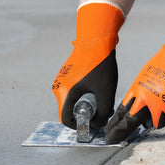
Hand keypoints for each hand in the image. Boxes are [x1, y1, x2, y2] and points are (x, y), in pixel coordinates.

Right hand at [52, 2, 123, 128]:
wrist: (96, 39)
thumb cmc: (100, 64)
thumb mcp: (105, 91)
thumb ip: (102, 111)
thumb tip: (99, 123)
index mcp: (64, 93)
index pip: (66, 120)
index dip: (80, 126)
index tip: (94, 123)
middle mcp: (59, 87)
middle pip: (70, 110)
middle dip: (85, 113)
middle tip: (101, 107)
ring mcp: (62, 79)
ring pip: (73, 100)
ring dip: (86, 102)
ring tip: (101, 93)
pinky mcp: (67, 74)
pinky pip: (74, 90)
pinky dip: (84, 92)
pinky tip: (97, 84)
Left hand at [104, 13, 164, 143]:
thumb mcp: (147, 74)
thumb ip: (144, 90)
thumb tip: (143, 103)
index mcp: (138, 88)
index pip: (122, 110)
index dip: (114, 123)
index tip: (108, 131)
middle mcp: (146, 98)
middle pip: (130, 122)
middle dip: (121, 132)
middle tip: (113, 139)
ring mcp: (160, 104)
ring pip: (156, 124)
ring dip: (161, 118)